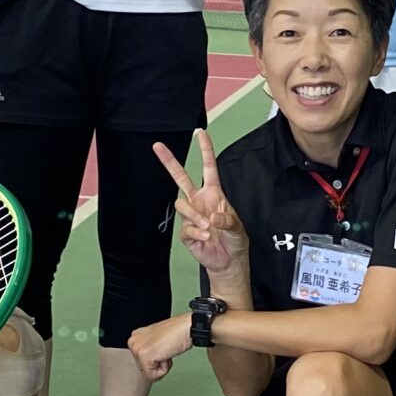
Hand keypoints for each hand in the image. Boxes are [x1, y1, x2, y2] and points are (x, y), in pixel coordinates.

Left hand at [128, 313, 193, 380]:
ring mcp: (137, 349)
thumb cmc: (176, 333)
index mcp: (135, 336)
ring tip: (166, 350)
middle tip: (165, 349)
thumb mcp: (157, 340)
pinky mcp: (144, 357)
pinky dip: (164, 368)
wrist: (186, 328)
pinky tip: (167, 354)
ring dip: (161, 365)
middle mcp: (133, 342)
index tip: (162, 347)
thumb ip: (149, 349)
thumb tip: (149, 363)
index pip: (141, 361)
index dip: (156, 359)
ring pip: (148, 373)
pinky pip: (153, 375)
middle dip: (157, 363)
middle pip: (143, 368)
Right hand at [152, 132, 246, 273]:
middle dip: (169, 162)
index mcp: (214, 194)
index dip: (205, 150)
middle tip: (158, 147)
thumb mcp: (238, 226)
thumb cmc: (235, 240)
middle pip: (180, 177)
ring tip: (208, 228)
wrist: (228, 261)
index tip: (201, 134)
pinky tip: (206, 238)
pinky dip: (197, 233)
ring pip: (182, 205)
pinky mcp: (186, 232)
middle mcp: (200, 201)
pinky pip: (186, 228)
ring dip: (195, 216)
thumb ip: (227, 219)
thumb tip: (213, 216)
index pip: (208, 167)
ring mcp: (192, 216)